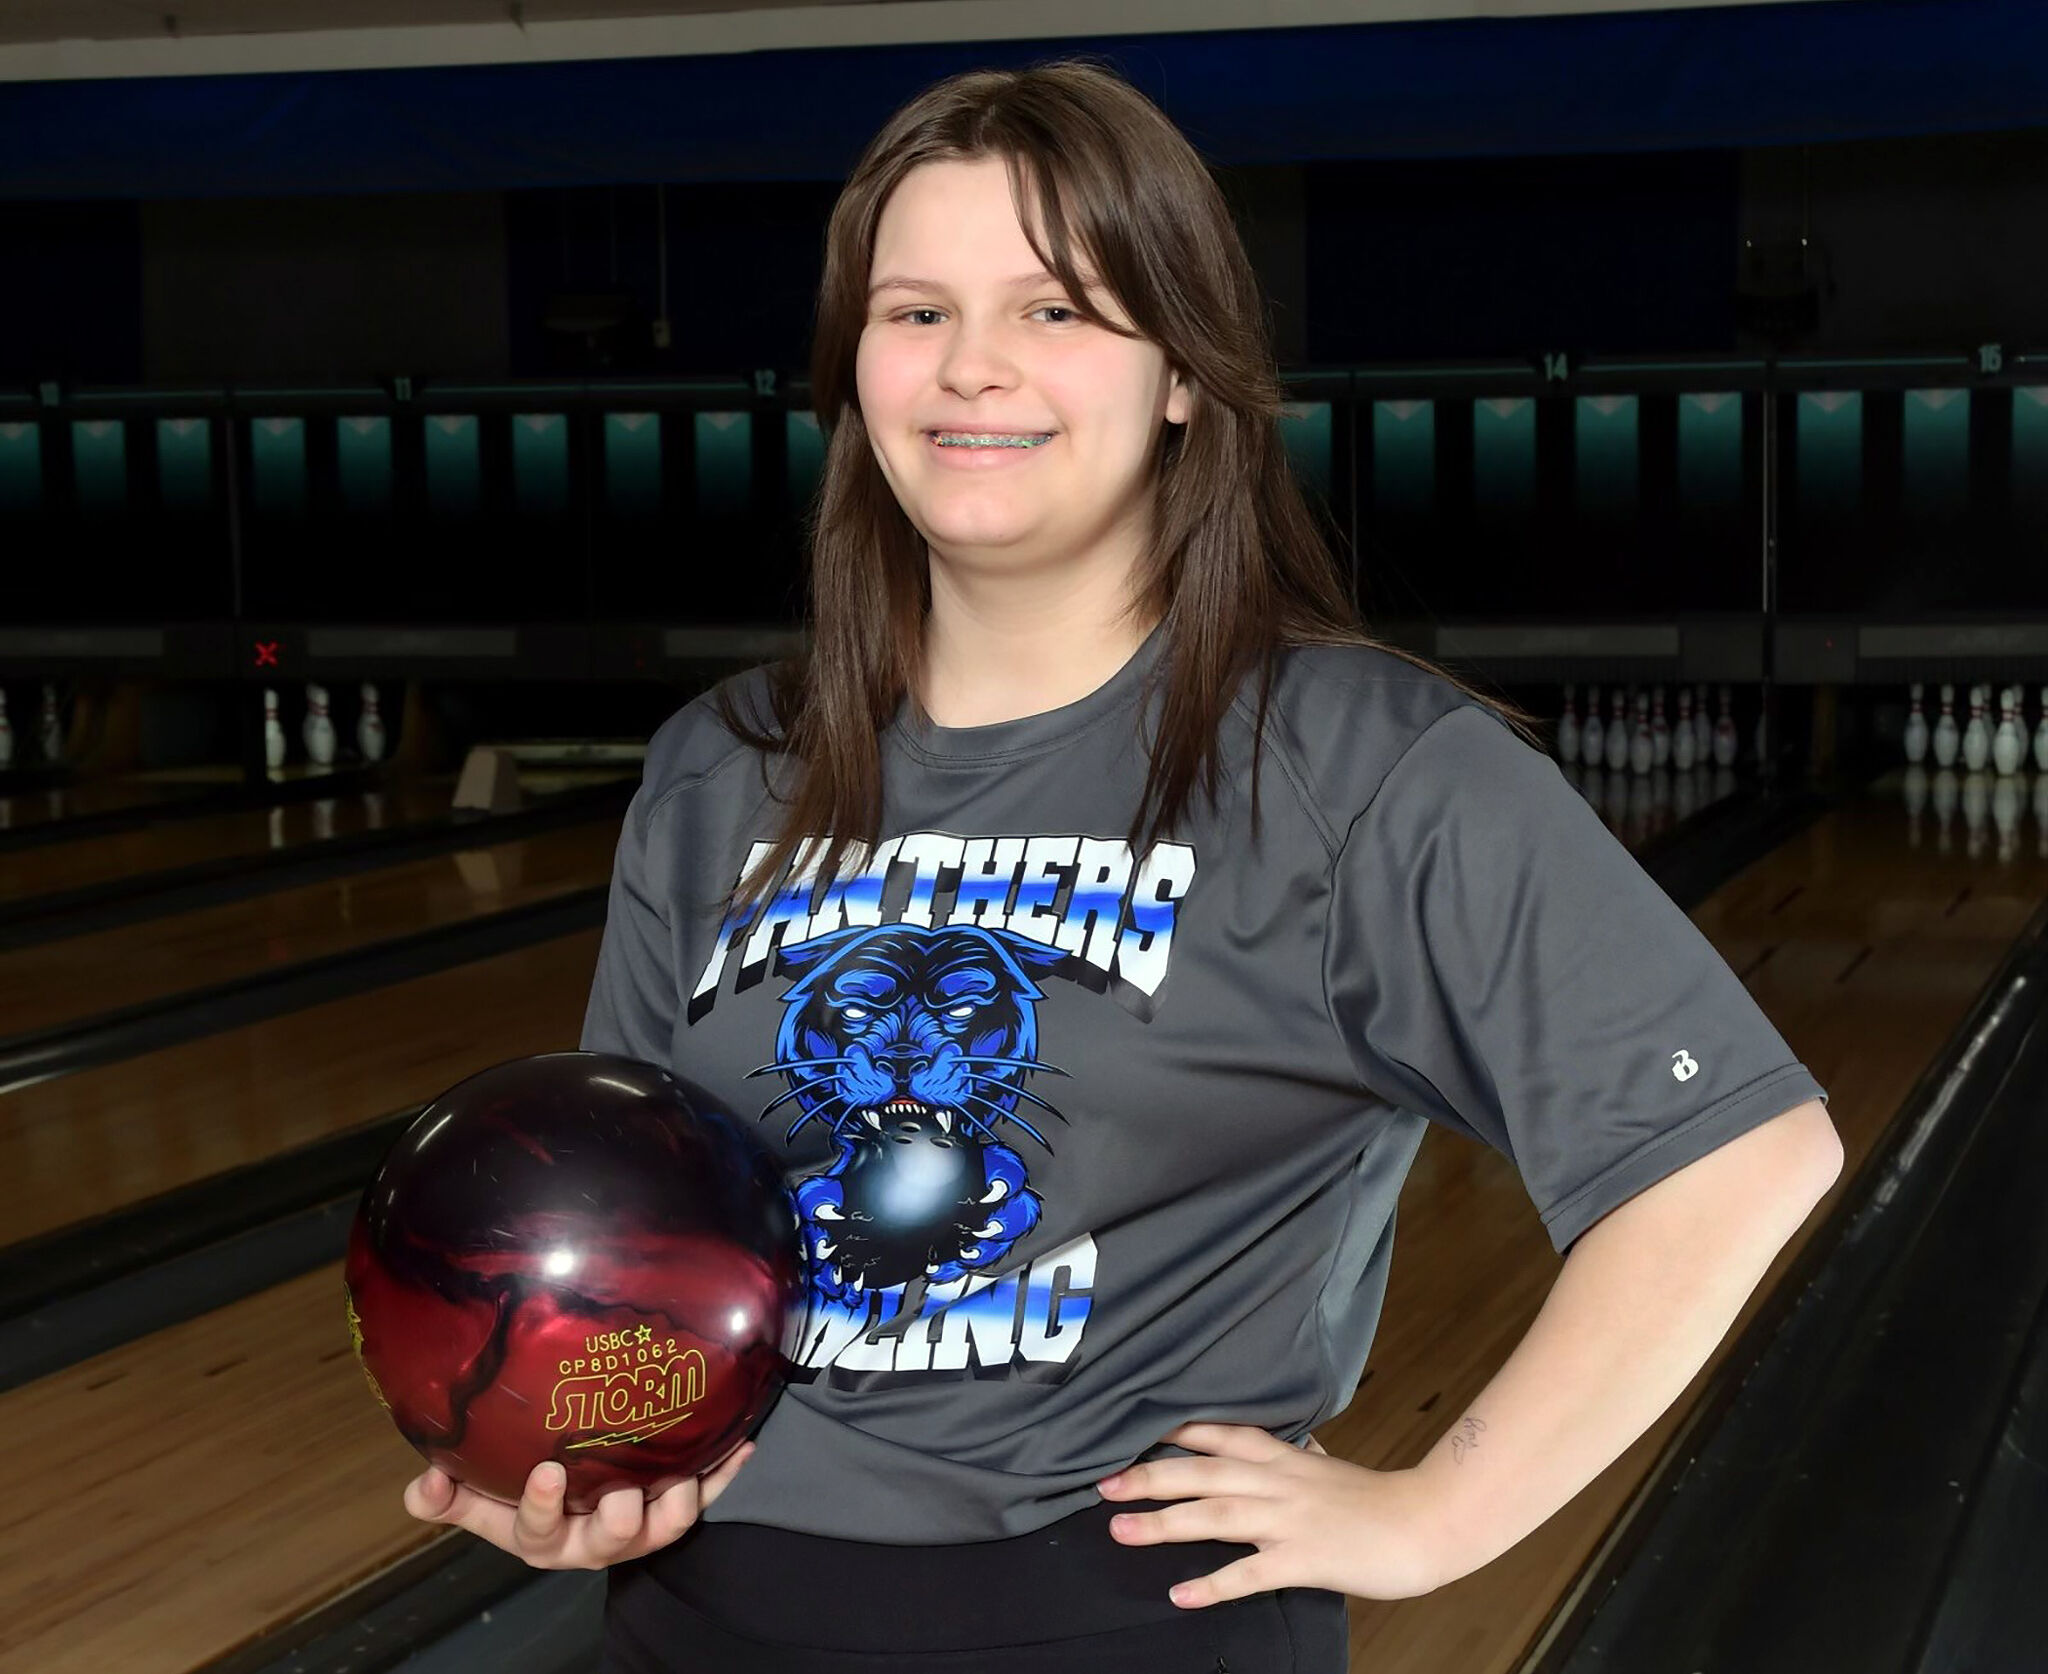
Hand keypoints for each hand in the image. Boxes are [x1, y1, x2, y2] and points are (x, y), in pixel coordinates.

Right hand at [403, 1443, 754, 1570]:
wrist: (573, 1501)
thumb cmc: (526, 1496)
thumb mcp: (481, 1500)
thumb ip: (447, 1494)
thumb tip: (424, 1482)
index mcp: (545, 1536)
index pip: (538, 1533)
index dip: (542, 1508)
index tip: (548, 1473)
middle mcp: (595, 1538)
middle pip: (611, 1539)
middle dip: (619, 1518)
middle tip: (622, 1492)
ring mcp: (640, 1526)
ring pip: (664, 1525)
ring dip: (678, 1501)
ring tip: (685, 1472)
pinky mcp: (675, 1507)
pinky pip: (708, 1495)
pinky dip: (725, 1474)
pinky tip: (743, 1445)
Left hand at [1097, 1422, 1444, 1607]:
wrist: (1424, 1522)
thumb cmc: (1374, 1498)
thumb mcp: (1325, 1465)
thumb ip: (1293, 1454)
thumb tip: (1282, 1442)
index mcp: (1281, 1456)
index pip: (1216, 1433)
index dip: (1169, 1431)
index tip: (1125, 1430)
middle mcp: (1277, 1481)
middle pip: (1202, 1471)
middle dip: (1149, 1476)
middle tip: (1102, 1482)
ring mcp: (1289, 1520)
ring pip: (1215, 1515)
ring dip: (1164, 1523)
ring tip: (1119, 1530)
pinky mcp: (1304, 1559)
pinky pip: (1250, 1574)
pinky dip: (1213, 1584)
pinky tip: (1181, 1595)